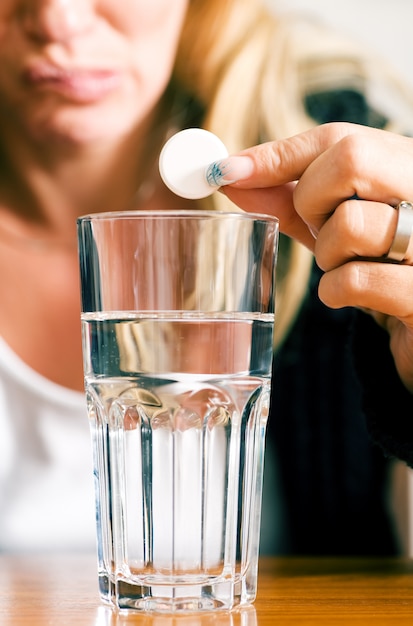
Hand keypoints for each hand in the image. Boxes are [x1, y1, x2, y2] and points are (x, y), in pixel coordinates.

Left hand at [219, 122, 412, 390]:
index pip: (339, 137)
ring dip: (327, 253)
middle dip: (312, 201)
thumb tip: (228, 173)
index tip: (227, 171)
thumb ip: (288, 197)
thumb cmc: (373, 261)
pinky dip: (336, 291)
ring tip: (348, 264)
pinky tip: (355, 295)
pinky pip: (354, 279)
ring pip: (349, 223)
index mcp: (406, 165)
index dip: (276, 154)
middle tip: (319, 229)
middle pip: (352, 158)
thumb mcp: (332, 222)